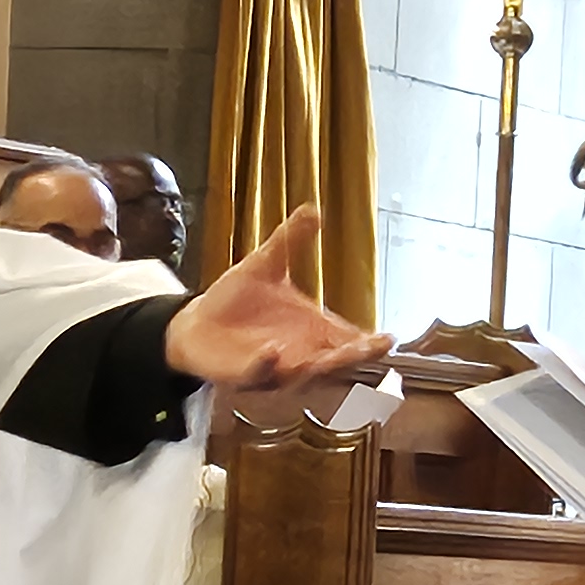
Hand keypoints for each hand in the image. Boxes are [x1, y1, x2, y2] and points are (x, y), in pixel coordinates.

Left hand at [163, 205, 389, 398]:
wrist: (196, 322)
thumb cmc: (237, 301)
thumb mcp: (266, 265)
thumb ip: (290, 241)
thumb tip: (312, 209)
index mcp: (311, 331)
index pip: (347, 339)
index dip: (368, 343)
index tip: (388, 340)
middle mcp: (299, 354)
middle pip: (334, 361)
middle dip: (352, 356)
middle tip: (373, 348)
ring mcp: (273, 368)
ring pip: (302, 374)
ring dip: (317, 367)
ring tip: (333, 356)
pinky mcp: (243, 375)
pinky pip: (258, 374)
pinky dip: (266, 366)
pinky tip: (273, 353)